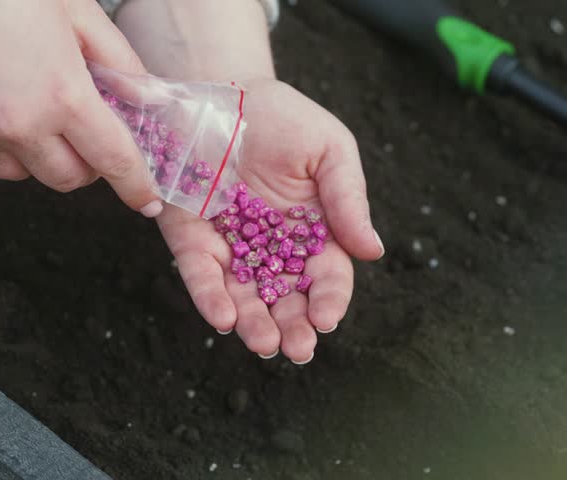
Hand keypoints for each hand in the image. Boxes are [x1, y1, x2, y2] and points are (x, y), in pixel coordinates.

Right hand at [0, 0, 162, 215]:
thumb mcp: (77, 12)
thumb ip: (118, 61)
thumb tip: (146, 100)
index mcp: (62, 94)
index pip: (113, 159)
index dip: (136, 186)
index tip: (148, 203)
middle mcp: (20, 125)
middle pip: (70, 179)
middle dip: (85, 164)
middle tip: (81, 131)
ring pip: (27, 173)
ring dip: (39, 154)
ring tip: (28, 105)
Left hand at [158, 79, 384, 362]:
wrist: (223, 93)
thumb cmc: (284, 119)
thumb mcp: (330, 150)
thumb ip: (348, 199)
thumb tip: (373, 251)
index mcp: (313, 232)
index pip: (326, 275)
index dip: (329, 298)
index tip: (327, 317)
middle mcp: (273, 248)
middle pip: (286, 297)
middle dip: (293, 326)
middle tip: (297, 349)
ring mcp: (231, 246)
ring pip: (245, 296)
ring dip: (254, 323)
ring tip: (264, 343)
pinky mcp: (192, 239)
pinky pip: (200, 274)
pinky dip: (210, 297)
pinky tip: (223, 317)